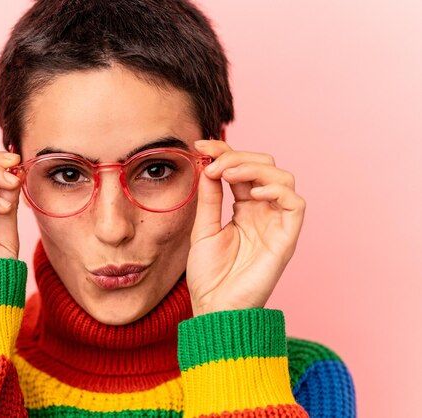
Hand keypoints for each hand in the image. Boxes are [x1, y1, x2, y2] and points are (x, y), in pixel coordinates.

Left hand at [186, 139, 305, 315]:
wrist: (214, 308)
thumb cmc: (209, 275)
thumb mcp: (203, 228)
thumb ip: (209, 197)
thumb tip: (208, 163)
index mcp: (243, 208)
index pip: (241, 170)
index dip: (225, 152)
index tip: (200, 145)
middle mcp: (263, 212)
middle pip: (264, 167)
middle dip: (238, 156)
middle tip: (213, 162)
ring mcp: (276, 223)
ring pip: (282, 178)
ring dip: (255, 168)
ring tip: (228, 174)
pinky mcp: (286, 238)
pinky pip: (295, 204)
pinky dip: (276, 190)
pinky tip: (251, 194)